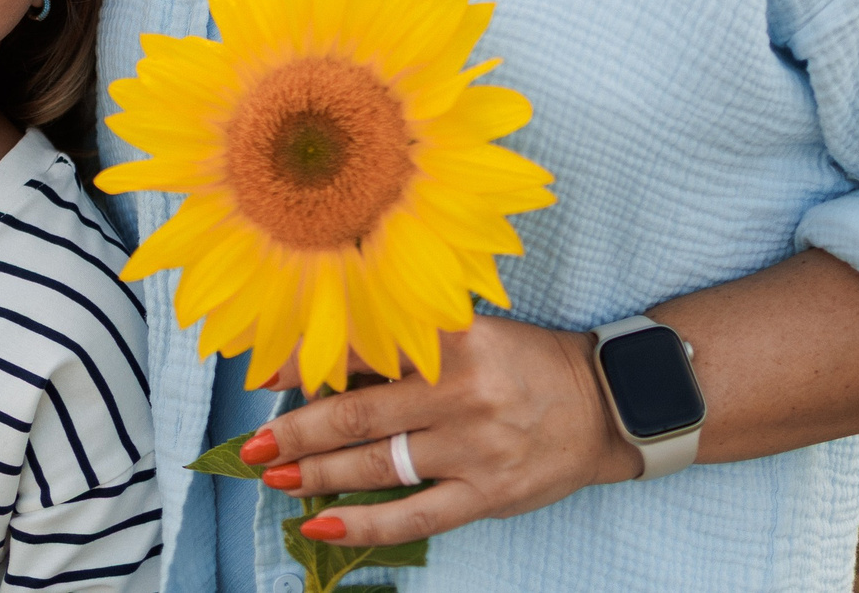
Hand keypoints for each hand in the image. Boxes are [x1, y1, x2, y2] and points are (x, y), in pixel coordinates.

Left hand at [240, 318, 631, 547]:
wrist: (604, 404)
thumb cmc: (522, 363)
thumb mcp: (469, 335)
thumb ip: (407, 348)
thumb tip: (325, 366)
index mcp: (453, 340)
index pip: (364, 349)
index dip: (308, 362)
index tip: (262, 372)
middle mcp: (460, 392)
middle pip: (359, 414)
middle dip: (297, 430)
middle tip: (253, 442)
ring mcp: (474, 448)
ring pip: (377, 465)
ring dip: (316, 473)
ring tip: (273, 475)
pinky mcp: (487, 494)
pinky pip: (412, 516)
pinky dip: (362, 524)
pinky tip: (321, 523)